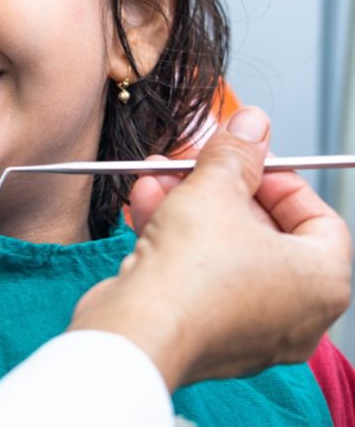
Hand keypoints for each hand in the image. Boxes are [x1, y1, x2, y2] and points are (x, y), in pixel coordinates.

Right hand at [69, 107, 351, 390]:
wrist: (137, 330)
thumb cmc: (191, 277)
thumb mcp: (214, 190)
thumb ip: (236, 153)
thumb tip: (251, 125)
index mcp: (323, 281)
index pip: (316, 215)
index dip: (276, 176)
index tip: (244, 156)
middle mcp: (297, 313)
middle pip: (263, 230)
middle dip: (218, 187)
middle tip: (193, 161)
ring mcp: (251, 329)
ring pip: (225, 252)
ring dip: (187, 207)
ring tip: (155, 176)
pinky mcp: (206, 334)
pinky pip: (200, 278)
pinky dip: (175, 242)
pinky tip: (144, 205)